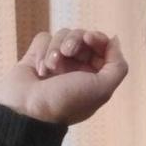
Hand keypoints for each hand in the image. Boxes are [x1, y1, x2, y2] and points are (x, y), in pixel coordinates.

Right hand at [0, 28, 128, 125]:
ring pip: (62, 36)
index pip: (102, 46)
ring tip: (51, 67)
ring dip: (56, 49)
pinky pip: (43, 39)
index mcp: (93, 76)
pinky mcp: (36, 57)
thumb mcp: (101, 89)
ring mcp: (56, 62)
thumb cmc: (65, 103)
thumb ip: (117, 66)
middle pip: (81, 37)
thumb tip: (115, 40)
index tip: (89, 38)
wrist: (27, 110)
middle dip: (75, 41)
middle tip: (68, 51)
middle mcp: (76, 68)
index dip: (98, 38)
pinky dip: (42, 51)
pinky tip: (39, 69)